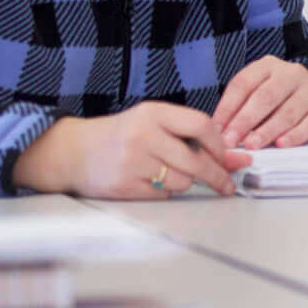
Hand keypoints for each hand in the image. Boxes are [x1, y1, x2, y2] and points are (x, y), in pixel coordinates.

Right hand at [16, 102, 250, 199]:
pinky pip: (163, 194)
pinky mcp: (125, 186)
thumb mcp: (151, 123)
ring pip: (182, 181)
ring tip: (168, 173)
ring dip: (185, 182)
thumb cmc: (120, 136)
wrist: (72, 152)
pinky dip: (164, 191)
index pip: (201, 125)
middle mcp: (143, 135)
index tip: (227, 155)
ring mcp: (133, 162)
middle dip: (218, 175)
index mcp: (153, 113)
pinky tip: (150, 181)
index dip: (219, 144)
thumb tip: (235, 157)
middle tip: (227, 184)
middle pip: (197, 161)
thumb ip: (189, 135)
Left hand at [213, 56, 307, 149]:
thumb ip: (240, 112)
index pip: (244, 83)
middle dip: (245, 120)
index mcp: (268, 66)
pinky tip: (282, 145)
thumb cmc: (283, 105)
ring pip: (288, 110)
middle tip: (232, 141)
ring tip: (253, 146)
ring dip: (267, 131)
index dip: (228, 107)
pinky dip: (296, 135)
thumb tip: (219, 132)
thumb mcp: (259, 101)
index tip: (217, 129)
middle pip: (265, 96)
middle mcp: (292, 72)